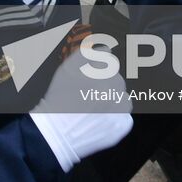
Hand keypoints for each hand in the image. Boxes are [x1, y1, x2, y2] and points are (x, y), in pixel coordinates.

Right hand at [30, 50, 133, 171]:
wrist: (57, 131)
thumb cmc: (59, 98)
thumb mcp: (67, 68)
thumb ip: (87, 54)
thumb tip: (105, 49)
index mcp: (104, 70)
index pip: (109, 62)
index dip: (97, 70)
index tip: (89, 78)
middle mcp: (116, 87)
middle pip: (116, 80)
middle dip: (105, 85)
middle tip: (87, 96)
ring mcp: (121, 107)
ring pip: (122, 98)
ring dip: (112, 101)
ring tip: (92, 109)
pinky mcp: (123, 125)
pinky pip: (124, 117)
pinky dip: (114, 117)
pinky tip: (98, 119)